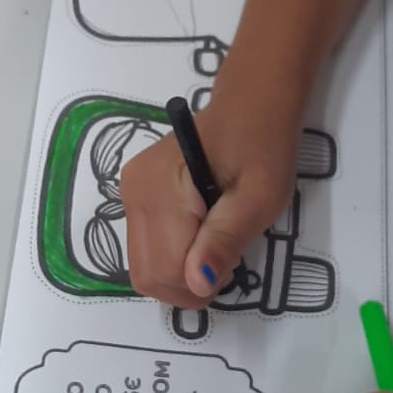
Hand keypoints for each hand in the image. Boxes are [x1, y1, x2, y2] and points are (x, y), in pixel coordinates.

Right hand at [121, 98, 296, 309]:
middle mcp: (134, 192)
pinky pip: (145, 249)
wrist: (251, 108)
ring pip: (143, 267)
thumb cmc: (263, 148)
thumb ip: (224, 240)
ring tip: (213, 246)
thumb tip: (196, 283)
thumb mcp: (259, 199)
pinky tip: (199, 237)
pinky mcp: (134, 196)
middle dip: (187, 285)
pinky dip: (171, 258)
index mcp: (161, 190)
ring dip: (179, 275)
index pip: (167, 269)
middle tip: (224, 260)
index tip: (232, 263)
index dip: (202, 282)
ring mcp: (129, 194)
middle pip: (147, 274)